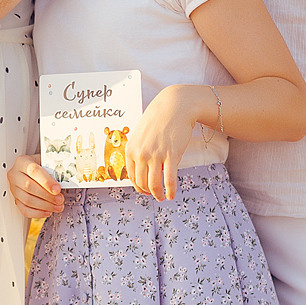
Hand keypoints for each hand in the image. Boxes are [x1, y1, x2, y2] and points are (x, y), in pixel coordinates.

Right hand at [8, 155, 63, 220]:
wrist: (32, 170)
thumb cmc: (41, 166)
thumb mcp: (47, 162)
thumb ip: (53, 169)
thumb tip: (64, 181)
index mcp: (22, 162)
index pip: (33, 171)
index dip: (46, 181)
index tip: (57, 189)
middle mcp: (15, 175)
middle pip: (29, 186)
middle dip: (47, 195)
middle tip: (60, 199)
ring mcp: (13, 188)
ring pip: (27, 200)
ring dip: (45, 206)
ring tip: (57, 206)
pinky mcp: (16, 200)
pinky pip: (24, 210)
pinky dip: (37, 213)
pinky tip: (48, 212)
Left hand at [124, 86, 199, 200]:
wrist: (174, 107)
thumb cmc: (158, 119)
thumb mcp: (141, 135)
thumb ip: (139, 151)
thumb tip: (142, 169)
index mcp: (131, 150)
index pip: (132, 176)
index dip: (138, 187)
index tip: (145, 190)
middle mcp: (141, 154)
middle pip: (142, 183)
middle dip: (148, 192)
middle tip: (154, 195)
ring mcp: (155, 156)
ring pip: (154, 184)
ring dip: (158, 195)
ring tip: (163, 198)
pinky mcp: (171, 156)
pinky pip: (169, 180)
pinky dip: (170, 191)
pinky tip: (172, 195)